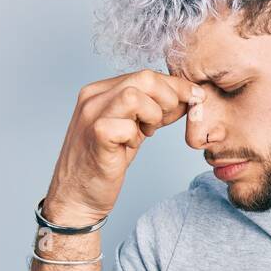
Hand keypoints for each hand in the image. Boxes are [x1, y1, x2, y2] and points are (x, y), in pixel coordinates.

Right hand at [43, 70, 204, 226]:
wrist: (76, 196)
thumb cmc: (104, 163)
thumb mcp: (133, 130)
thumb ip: (154, 112)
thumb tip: (187, 98)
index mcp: (101, 91)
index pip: (145, 74)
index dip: (175, 86)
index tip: (194, 97)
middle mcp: (93, 97)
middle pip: (144, 78)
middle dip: (169, 98)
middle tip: (166, 122)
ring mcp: (92, 115)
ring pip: (135, 96)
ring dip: (152, 115)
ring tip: (146, 133)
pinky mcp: (96, 136)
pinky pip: (126, 126)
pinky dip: (135, 136)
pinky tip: (129, 146)